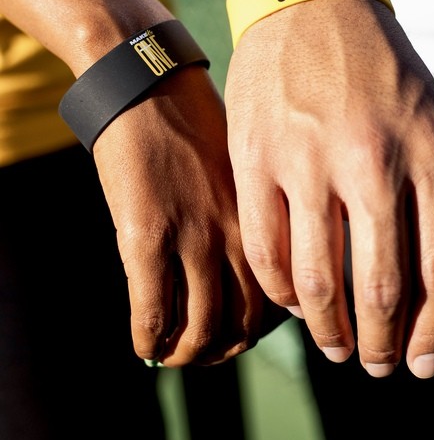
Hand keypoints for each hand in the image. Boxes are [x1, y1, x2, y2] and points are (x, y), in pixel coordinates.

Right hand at [94, 64, 287, 366]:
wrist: (149, 85)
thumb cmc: (197, 123)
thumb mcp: (246, 167)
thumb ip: (252, 215)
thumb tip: (254, 262)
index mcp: (268, 214)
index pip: (283, 296)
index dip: (264, 328)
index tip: (243, 332)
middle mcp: (238, 231)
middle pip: (247, 323)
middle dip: (228, 350)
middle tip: (209, 351)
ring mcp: (193, 235)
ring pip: (201, 327)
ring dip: (188, 354)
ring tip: (174, 353)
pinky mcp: (147, 235)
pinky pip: (152, 311)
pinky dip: (149, 339)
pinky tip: (144, 342)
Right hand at [224, 0, 433, 377]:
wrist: (307, 0)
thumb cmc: (372, 64)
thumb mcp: (424, 116)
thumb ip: (430, 192)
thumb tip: (428, 280)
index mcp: (425, 151)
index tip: (426, 362)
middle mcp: (371, 159)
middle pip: (381, 285)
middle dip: (381, 344)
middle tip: (378, 366)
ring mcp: (308, 158)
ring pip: (318, 278)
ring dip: (327, 330)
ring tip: (333, 347)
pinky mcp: (255, 156)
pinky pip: (265, 247)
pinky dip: (279, 290)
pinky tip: (290, 302)